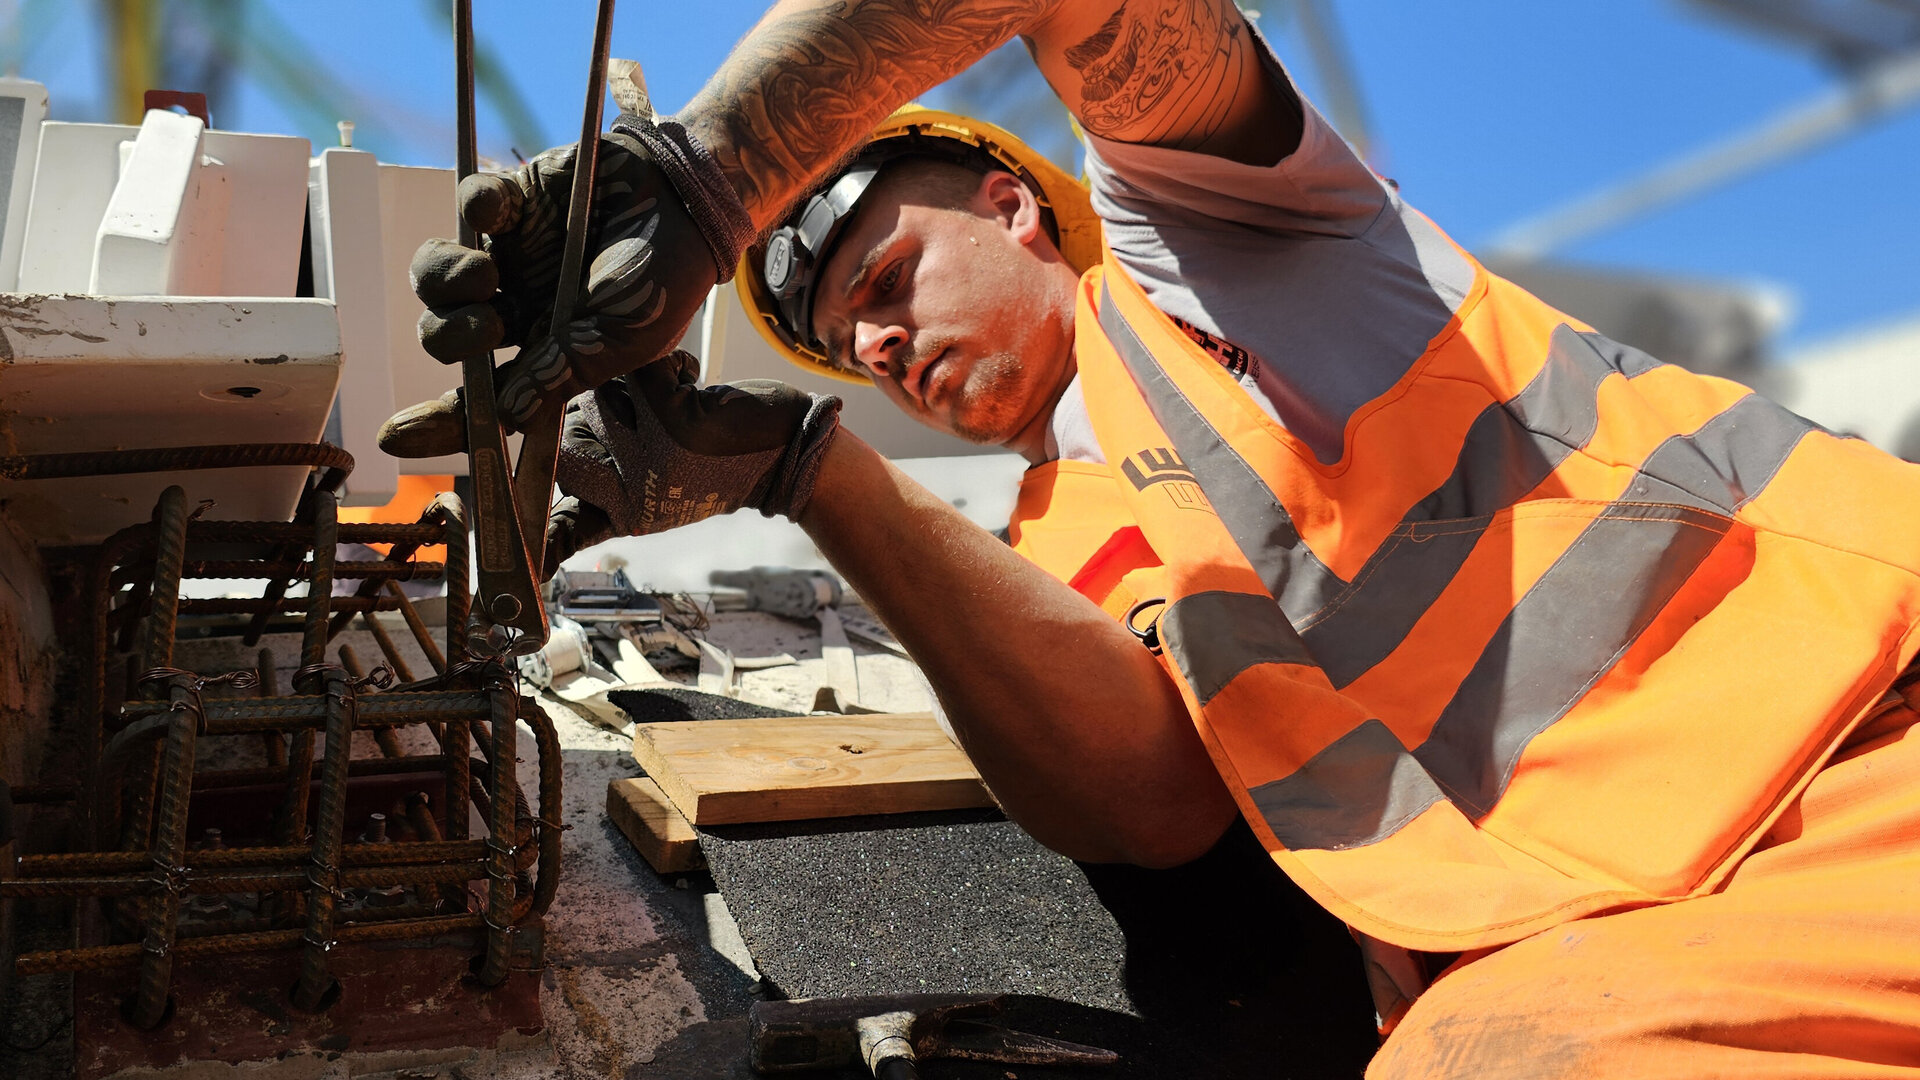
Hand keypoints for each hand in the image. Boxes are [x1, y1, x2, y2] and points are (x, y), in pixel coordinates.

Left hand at [379, 116, 751, 457]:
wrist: (688, 200)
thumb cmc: (665, 280)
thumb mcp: (623, 342)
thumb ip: (564, 373)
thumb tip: (506, 416)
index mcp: (545, 355)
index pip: (481, 397)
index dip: (438, 420)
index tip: (397, 436)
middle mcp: (518, 309)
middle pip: (445, 336)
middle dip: (451, 338)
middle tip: (487, 326)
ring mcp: (509, 255)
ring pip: (437, 277)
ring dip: (446, 280)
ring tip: (483, 272)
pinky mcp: (512, 201)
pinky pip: (469, 206)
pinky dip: (473, 208)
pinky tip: (497, 211)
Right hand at [542, 351, 841, 574]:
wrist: (786, 456)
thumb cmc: (720, 470)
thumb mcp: (659, 502)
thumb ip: (603, 503)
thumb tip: (547, 509)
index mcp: (626, 516)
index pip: (565, 520)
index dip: (539, 532)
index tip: (512, 551)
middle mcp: (632, 492)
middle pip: (567, 436)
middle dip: (594, 414)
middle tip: (641, 416)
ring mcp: (650, 454)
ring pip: (597, 395)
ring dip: (634, 387)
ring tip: (673, 404)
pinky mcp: (672, 416)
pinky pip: (637, 368)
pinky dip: (669, 365)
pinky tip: (692, 386)